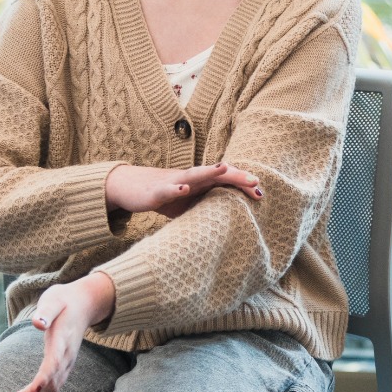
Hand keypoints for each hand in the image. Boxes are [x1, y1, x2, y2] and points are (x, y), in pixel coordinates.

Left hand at [6, 273, 115, 391]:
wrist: (85, 304)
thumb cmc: (64, 301)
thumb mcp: (54, 299)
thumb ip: (46, 311)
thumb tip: (37, 323)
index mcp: (63, 340)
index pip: (55, 362)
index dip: (45, 377)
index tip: (33, 389)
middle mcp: (67, 356)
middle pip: (52, 383)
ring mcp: (68, 363)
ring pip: (53, 389)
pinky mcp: (64, 366)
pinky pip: (54, 387)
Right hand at [104, 163, 262, 218]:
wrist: (130, 187)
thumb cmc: (164, 195)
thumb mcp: (190, 204)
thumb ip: (208, 207)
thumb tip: (231, 222)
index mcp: (200, 182)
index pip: (226, 181)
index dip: (242, 186)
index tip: (261, 196)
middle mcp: (190, 178)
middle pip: (216, 174)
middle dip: (235, 176)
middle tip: (255, 181)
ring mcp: (173, 182)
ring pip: (194, 175)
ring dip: (209, 172)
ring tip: (224, 169)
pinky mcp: (156, 192)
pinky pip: (168, 189)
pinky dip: (176, 189)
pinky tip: (185, 189)